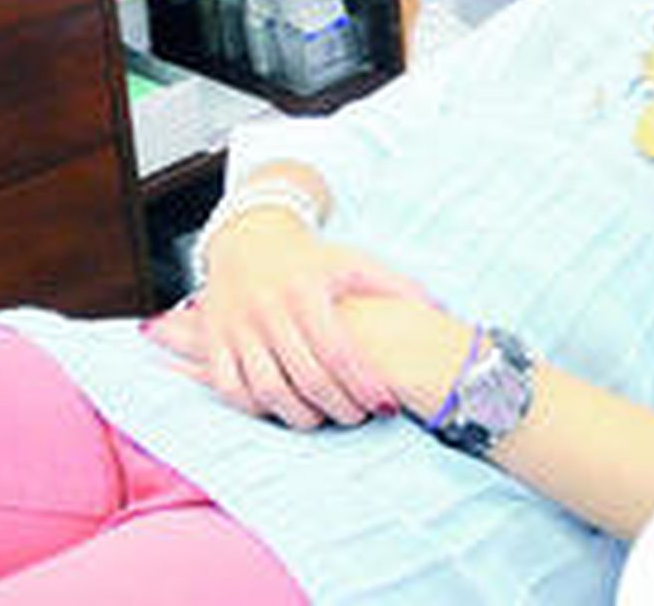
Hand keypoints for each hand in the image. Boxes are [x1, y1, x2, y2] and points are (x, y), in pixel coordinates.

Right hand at [148, 207, 428, 427]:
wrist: (249, 236)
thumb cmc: (310, 257)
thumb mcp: (354, 262)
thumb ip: (396, 285)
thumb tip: (439, 311)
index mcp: (306, 290)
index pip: (340, 353)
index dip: (365, 386)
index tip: (386, 406)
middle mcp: (269, 309)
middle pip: (307, 379)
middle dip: (339, 407)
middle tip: (359, 417)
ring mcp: (238, 327)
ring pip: (268, 391)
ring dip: (300, 415)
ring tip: (324, 418)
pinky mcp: (214, 340)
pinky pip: (230, 389)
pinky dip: (255, 408)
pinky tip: (281, 409)